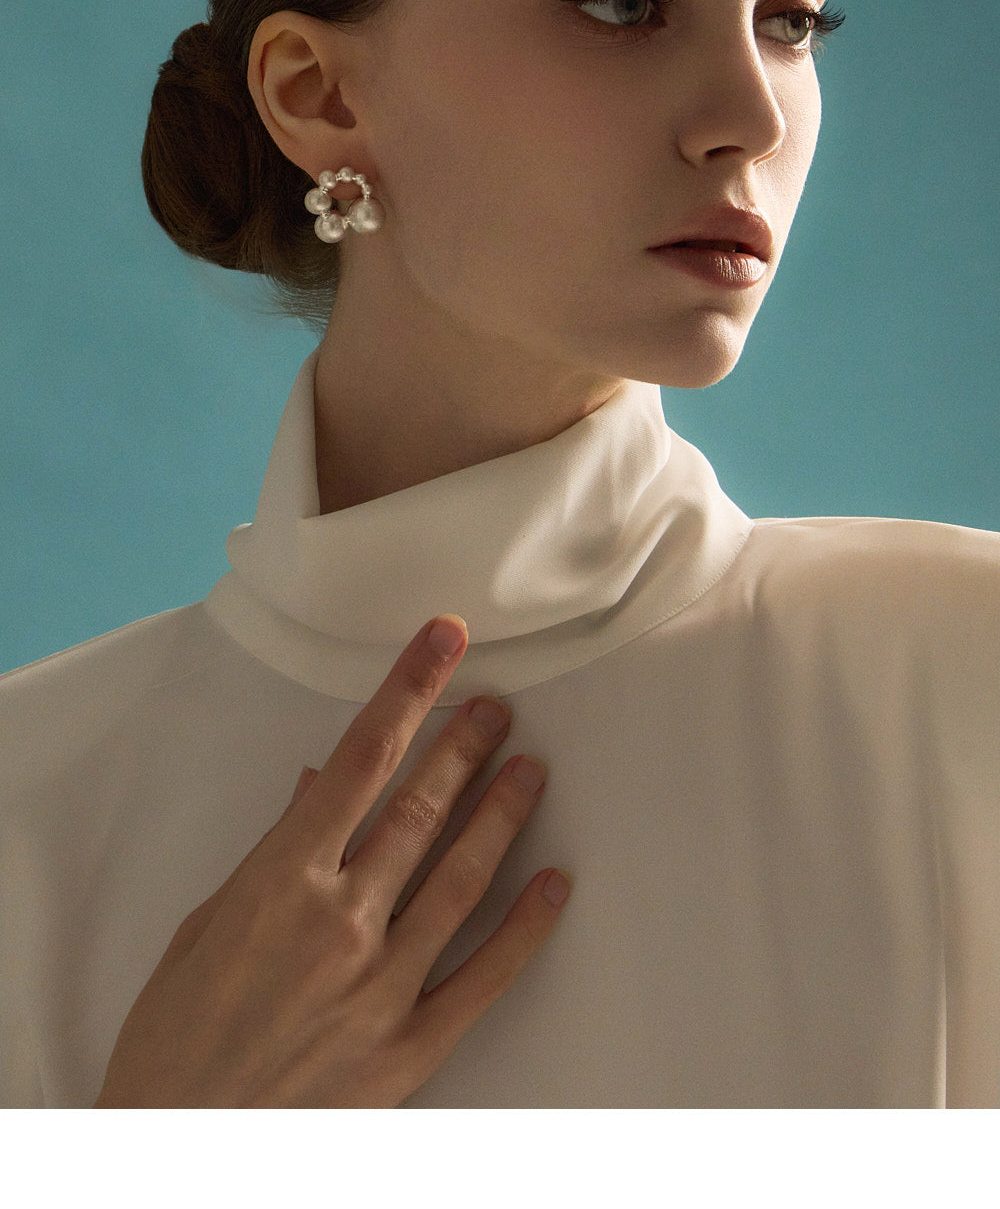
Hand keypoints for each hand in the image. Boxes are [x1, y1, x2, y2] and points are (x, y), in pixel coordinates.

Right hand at [93, 614, 570, 1106]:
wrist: (178, 1153)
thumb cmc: (176, 1041)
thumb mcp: (203, 928)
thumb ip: (270, 854)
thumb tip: (315, 788)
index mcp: (281, 882)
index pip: (360, 761)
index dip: (406, 692)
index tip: (440, 645)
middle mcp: (341, 922)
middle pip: (420, 809)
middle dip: (464, 746)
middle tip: (498, 707)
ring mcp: (382, 985)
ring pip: (461, 878)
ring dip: (502, 815)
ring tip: (531, 769)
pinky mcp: (410, 1046)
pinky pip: (484, 978)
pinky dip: (525, 928)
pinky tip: (555, 884)